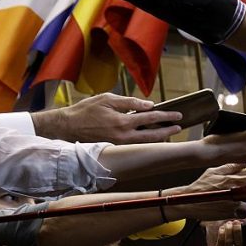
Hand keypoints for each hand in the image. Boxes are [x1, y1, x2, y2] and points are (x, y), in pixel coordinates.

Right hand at [31, 93, 182, 143]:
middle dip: (167, 131)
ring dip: (158, 138)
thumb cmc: (85, 110)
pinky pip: (134, 144)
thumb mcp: (107, 99)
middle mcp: (122, 136)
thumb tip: (149, 105)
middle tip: (179, 127)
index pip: (151, 118)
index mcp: (122, 122)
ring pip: (144, 142)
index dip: (166, 116)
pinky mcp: (114, 146)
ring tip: (169, 132)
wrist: (66, 126)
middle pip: (152, 136)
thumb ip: (129, 102)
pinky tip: (151, 136)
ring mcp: (118, 143)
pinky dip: (145, 140)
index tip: (178, 115)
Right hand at [164, 164, 245, 221]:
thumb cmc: (201, 186)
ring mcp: (231, 207)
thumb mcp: (215, 171)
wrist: (187, 203)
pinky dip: (241, 213)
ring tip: (241, 202)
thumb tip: (245, 160)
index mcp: (231, 182)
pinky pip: (242, 216)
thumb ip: (232, 166)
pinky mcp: (228, 216)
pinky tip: (234, 208)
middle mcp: (233, 195)